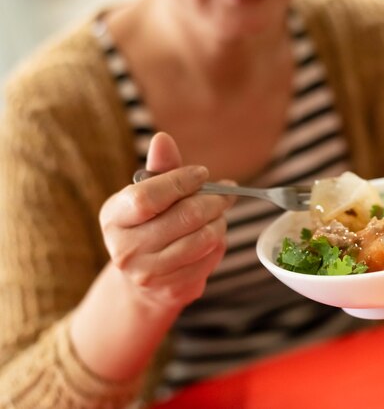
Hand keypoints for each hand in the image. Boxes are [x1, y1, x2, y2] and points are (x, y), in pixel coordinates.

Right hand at [99, 132, 234, 309]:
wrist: (143, 280)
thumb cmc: (149, 225)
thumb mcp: (147, 195)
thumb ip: (160, 168)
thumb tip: (163, 139)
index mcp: (113, 217)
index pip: (149, 196)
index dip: (181, 181)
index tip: (202, 174)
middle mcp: (125, 249)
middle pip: (184, 217)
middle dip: (213, 201)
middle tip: (226, 194)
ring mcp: (148, 273)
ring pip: (203, 238)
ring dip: (219, 222)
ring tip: (217, 215)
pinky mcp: (173, 289)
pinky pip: (210, 258)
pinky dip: (218, 243)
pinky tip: (212, 237)